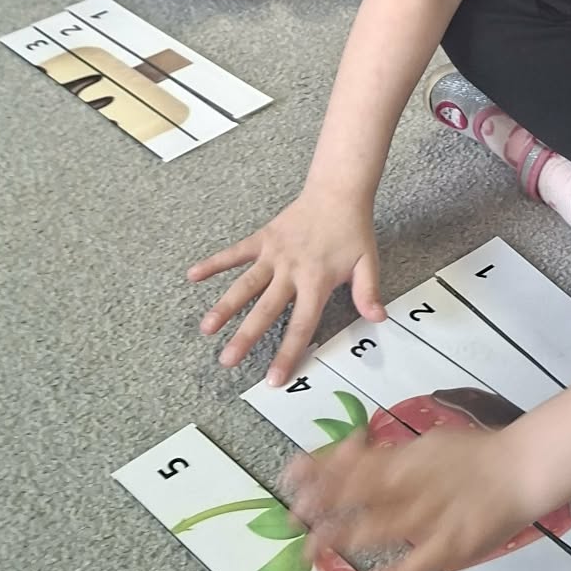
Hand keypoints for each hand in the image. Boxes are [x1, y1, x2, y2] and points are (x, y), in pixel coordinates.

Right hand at [188, 187, 384, 383]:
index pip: (301, 325)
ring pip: (245, 284)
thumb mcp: (368, 262)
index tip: (273, 378)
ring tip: (206, 328)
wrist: (337, 191)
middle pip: (265, 310)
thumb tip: (378, 319)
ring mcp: (274, 254)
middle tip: (226, 361)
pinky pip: (235, 252)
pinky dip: (214, 263)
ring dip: (225, 306)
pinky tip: (192, 275)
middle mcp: (291, 271)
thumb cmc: (353, 231)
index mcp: (316, 282)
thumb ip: (368, 292)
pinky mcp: (263, 239)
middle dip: (245, 337)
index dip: (287, 353)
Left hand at [282, 424, 533, 570]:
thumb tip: (350, 455)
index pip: (354, 464)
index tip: (291, 478)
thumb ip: (389, 456)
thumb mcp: (426, 445)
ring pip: (378, 528)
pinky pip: (416, 565)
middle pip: (357, 495)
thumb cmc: (475, 456)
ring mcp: (430, 518)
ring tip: (311, 550)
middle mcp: (413, 486)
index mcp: (407, 460)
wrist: (523, 469)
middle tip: (291, 520)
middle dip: (321, 507)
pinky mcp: (450, 546)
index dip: (320, 471)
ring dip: (343, 538)